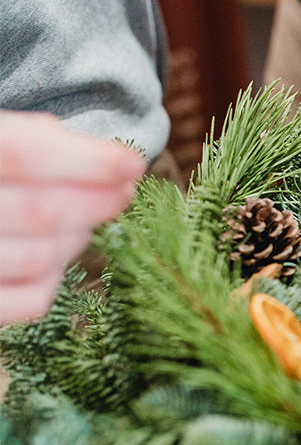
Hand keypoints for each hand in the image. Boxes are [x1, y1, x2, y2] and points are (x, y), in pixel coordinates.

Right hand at [0, 112, 145, 323]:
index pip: (24, 154)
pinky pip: (30, 302)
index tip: (133, 163)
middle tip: (123, 193)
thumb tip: (114, 162)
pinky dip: (54, 278)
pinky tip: (56, 256)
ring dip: (76, 239)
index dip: (88, 161)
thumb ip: (37, 142)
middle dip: (94, 202)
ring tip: (84, 222)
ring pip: (38, 258)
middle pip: (37, 212)